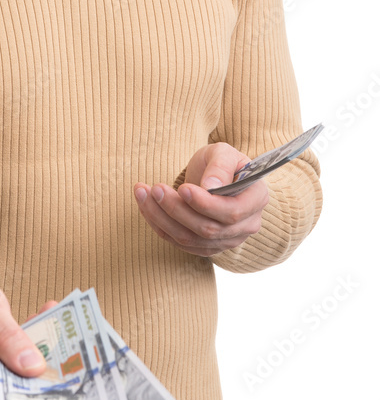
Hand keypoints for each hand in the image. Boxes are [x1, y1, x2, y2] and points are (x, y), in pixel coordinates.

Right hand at [0, 263, 54, 399]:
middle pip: (10, 387)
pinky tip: (13, 347)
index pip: (8, 378)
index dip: (37, 365)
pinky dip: (10, 372)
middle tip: (49, 328)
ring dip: (23, 366)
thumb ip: (9, 336)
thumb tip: (35, 367)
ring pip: (8, 392)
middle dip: (33, 361)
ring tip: (29, 329)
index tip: (60, 348)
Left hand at [133, 142, 269, 256]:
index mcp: (256, 199)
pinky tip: (146, 206)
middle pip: (208, 229)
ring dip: (161, 217)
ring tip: (143, 193)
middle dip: (177, 209)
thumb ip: (220, 166)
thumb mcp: (224, 152)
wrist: (216, 176)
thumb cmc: (222, 161)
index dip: (205, 204)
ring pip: (190, 238)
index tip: (183, 188)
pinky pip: (180, 242)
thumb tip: (210, 187)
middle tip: (155, 188)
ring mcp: (226, 240)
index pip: (231, 212)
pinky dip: (159, 225)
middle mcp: (245, 226)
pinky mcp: (206, 246)